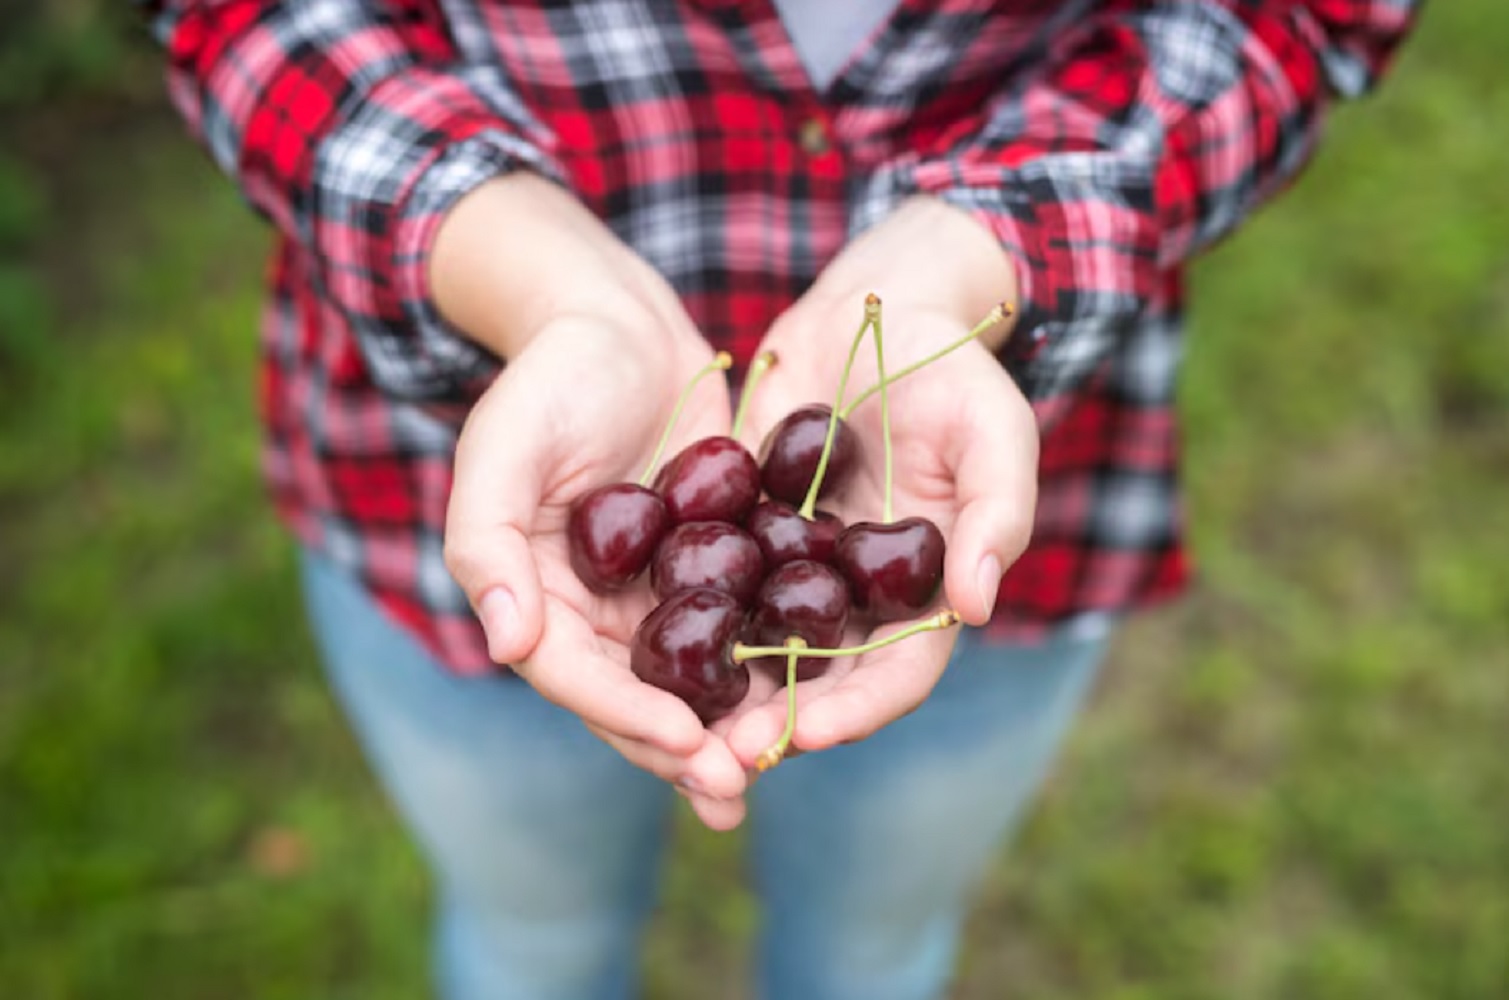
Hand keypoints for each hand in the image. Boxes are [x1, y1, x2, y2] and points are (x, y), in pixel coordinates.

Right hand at [434, 174, 748, 828]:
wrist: (618, 322)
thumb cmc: (549, 378)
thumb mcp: (502, 449)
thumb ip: (487, 544)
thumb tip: (508, 644)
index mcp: (534, 596)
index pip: (575, 677)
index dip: (626, 716)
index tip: (684, 744)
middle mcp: (592, 609)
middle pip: (634, 697)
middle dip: (682, 747)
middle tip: (736, 784)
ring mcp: (652, 592)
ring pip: (689, 678)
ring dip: (727, 727)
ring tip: (772, 764)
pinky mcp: (710, 564)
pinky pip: (736, 626)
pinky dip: (765, 665)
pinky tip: (808, 694)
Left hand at [725, 195, 1037, 765]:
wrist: (877, 310)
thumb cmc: (952, 369)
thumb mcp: (992, 432)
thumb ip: (995, 515)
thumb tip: (977, 607)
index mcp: (929, 591)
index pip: (899, 674)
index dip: (857, 711)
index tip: (805, 732)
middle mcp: (861, 595)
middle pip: (821, 681)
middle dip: (775, 722)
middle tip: (721, 757)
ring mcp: (802, 568)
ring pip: (761, 648)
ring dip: (723, 691)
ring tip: (675, 723)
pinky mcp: (751, 533)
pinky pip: (718, 587)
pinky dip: (690, 621)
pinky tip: (643, 643)